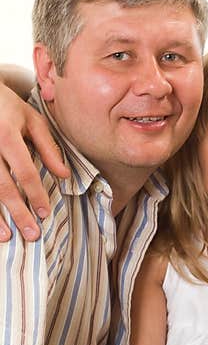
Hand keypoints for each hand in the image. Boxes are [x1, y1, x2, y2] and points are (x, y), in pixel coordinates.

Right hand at [0, 84, 68, 241]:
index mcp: (6, 135)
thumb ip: (48, 148)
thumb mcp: (32, 120)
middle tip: (31, 234)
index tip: (45, 214)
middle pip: (1, 187)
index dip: (36, 194)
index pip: (24, 171)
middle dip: (17, 213)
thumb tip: (64, 176)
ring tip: (6, 238)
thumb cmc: (8, 107)